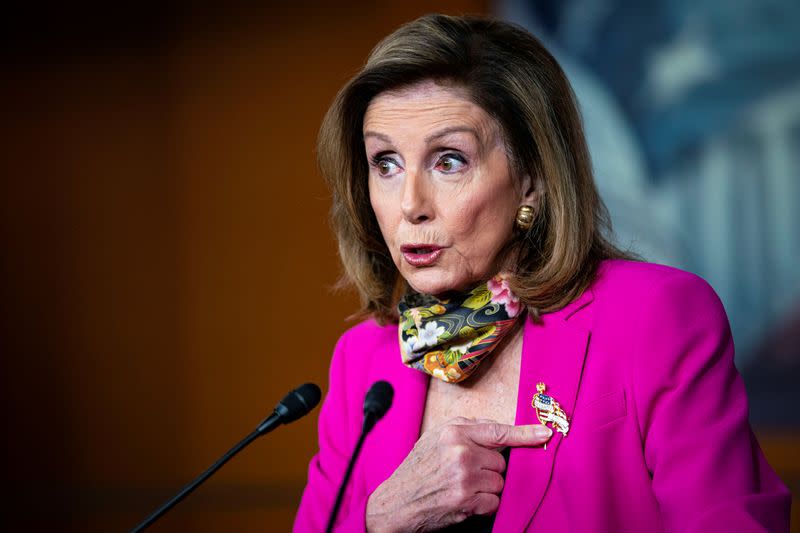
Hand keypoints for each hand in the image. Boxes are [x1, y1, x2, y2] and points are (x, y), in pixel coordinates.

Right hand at [365, 417, 551, 531]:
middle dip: (489, 469)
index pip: (498, 431)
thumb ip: (466, 429)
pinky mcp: (467, 501)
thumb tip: (498, 430)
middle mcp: (461, 451)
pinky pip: (494, 502)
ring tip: (461, 487)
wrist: (396, 502)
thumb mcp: (435, 438)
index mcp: (454, 431)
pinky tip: (464, 501)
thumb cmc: (418, 469)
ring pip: (499, 482)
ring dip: (486, 488)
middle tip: (465, 474)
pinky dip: (484, 505)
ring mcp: (464, 477)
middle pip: (500, 461)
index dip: (525, 433)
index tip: (546, 433)